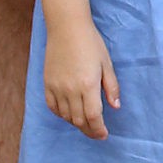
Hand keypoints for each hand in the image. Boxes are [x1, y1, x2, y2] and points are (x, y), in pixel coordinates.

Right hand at [44, 20, 120, 138]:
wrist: (67, 27)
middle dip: (89, 130)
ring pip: (66, 116)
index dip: (99, 129)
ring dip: (76, 123)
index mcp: (88, 85)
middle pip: (79, 120)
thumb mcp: (106, 64)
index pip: (93, 117)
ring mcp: (57, 87)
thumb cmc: (91, 43)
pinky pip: (53, 107)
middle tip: (97, 132)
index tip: (104, 134)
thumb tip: (115, 107)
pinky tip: (69, 113)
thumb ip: (111, 87)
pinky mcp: (47, 83)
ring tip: (86, 122)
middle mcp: (70, 89)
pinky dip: (61, 114)